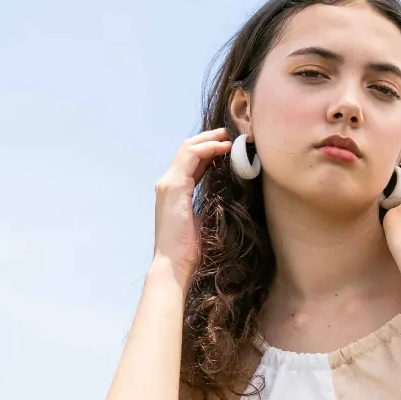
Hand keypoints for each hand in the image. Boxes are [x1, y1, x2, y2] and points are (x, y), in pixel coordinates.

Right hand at [153, 127, 231, 285]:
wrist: (174, 265)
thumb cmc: (190, 249)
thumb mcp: (202, 218)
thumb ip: (208, 202)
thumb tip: (226, 193)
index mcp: (175, 191)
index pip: (191, 161)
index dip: (210, 149)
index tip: (230, 146)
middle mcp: (168, 184)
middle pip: (188, 149)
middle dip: (210, 138)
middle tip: (232, 134)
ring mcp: (168, 184)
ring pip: (188, 148)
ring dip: (210, 139)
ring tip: (230, 137)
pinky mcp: (174, 187)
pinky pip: (191, 157)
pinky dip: (208, 148)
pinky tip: (224, 147)